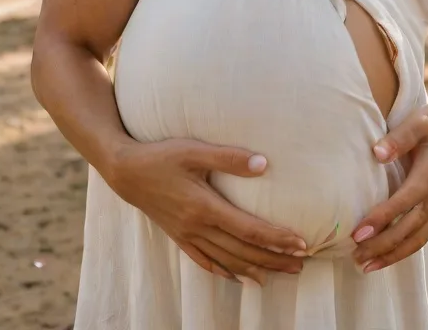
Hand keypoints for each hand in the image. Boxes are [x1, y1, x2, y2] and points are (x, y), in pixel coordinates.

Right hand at [110, 138, 307, 284]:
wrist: (126, 171)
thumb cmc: (162, 156)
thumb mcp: (194, 150)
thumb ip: (229, 157)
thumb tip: (264, 164)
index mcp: (205, 207)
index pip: (249, 230)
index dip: (277, 239)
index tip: (301, 244)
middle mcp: (198, 227)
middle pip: (243, 251)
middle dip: (274, 260)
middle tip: (301, 265)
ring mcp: (188, 235)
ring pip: (227, 260)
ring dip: (255, 269)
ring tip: (279, 274)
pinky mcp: (179, 237)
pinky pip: (205, 261)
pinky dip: (225, 271)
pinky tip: (239, 277)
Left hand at [350, 100, 427, 272]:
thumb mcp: (422, 120)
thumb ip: (399, 137)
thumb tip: (376, 154)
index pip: (406, 201)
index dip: (383, 218)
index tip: (359, 231)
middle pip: (411, 228)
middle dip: (383, 245)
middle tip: (355, 255)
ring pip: (419, 237)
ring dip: (393, 254)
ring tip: (366, 266)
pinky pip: (425, 234)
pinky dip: (405, 249)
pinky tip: (386, 256)